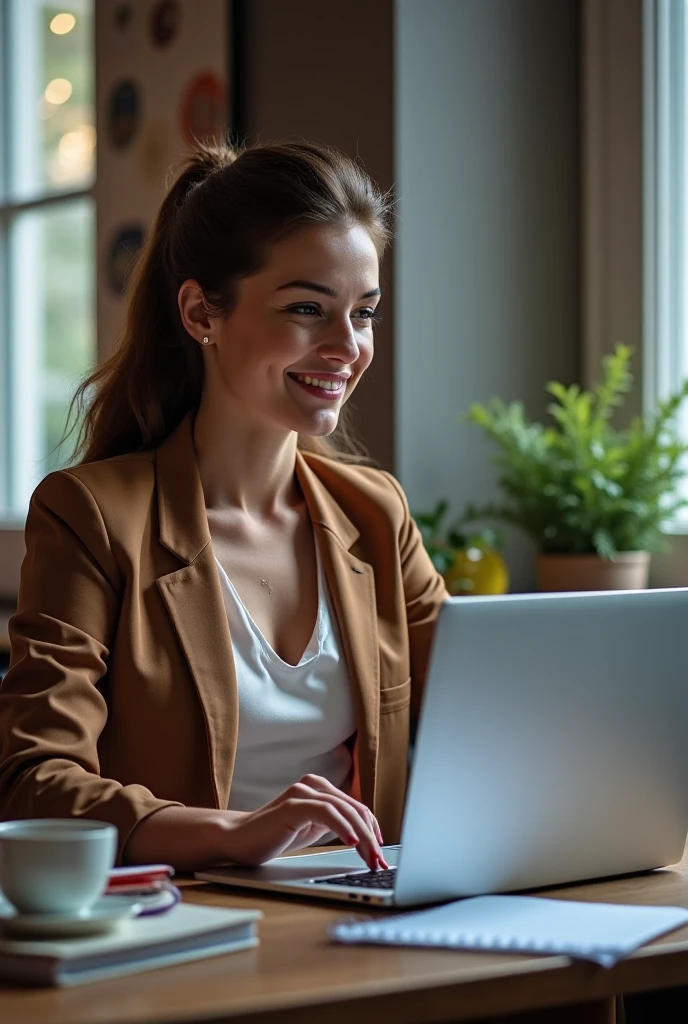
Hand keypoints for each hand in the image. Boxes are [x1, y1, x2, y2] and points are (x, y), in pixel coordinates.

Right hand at [222, 774, 387, 870]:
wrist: (238, 840)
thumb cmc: (274, 836)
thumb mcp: (312, 830)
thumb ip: (334, 825)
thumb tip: (367, 837)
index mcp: (320, 789)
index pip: (356, 808)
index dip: (373, 830)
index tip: (381, 853)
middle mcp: (313, 785)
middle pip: (355, 809)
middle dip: (372, 838)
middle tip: (379, 862)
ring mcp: (303, 792)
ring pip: (345, 811)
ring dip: (363, 837)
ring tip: (371, 858)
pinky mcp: (293, 804)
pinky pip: (326, 812)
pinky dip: (343, 827)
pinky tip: (353, 843)